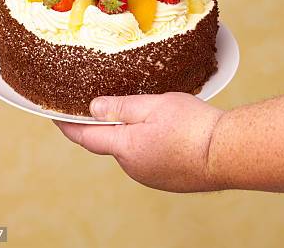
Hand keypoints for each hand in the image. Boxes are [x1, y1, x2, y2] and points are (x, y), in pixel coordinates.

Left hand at [54, 93, 223, 191]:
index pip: (86, 136)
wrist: (228, 153)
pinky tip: (171, 134)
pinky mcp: (169, 180)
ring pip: (135, 151)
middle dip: (112, 126)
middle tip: (121, 104)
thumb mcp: (154, 105)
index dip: (68, 125)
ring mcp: (152, 177)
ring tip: (157, 117)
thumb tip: (93, 108)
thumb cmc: (194, 127)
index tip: (55, 115)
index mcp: (125, 147)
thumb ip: (121, 106)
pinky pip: (152, 160)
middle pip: (113, 143)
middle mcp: (134, 167)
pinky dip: (153, 146)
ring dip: (136, 135)